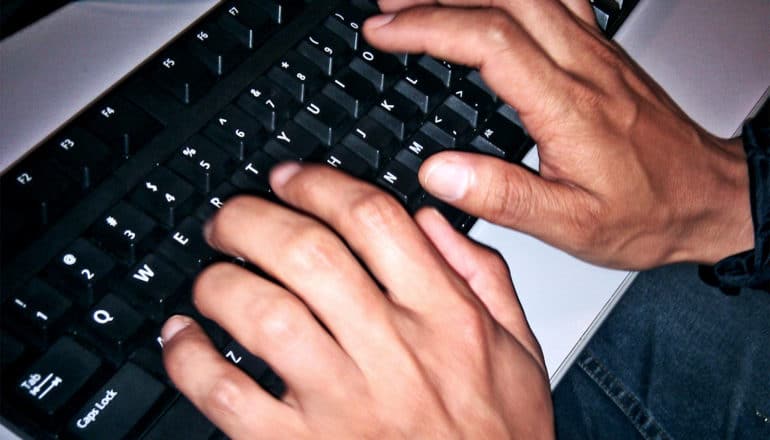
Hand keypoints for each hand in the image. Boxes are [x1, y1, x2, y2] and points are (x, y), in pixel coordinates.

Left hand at [161, 164, 552, 438]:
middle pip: (306, 253)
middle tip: (229, 220)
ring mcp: (343, 404)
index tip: (288, 180)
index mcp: (445, 319)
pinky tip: (185, 341)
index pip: (373, 220)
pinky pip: (228, 396)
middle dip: (252, 219)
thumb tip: (433, 222)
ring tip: (211, 278)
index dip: (319, 185)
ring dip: (220, 284)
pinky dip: (191, 360)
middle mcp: (393, 353)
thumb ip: (483, 277)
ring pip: (263, 314)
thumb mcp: (518, 351)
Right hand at [366, 0, 752, 268]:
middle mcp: (582, 67)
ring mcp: (594, 51)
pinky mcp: (600, 50)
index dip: (428, 27)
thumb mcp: (571, 226)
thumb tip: (438, 173)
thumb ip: (501, 197)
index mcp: (568, 108)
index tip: (383, 33)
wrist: (707, 198)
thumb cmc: (647, 212)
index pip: (489, 42)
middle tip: (386, 7)